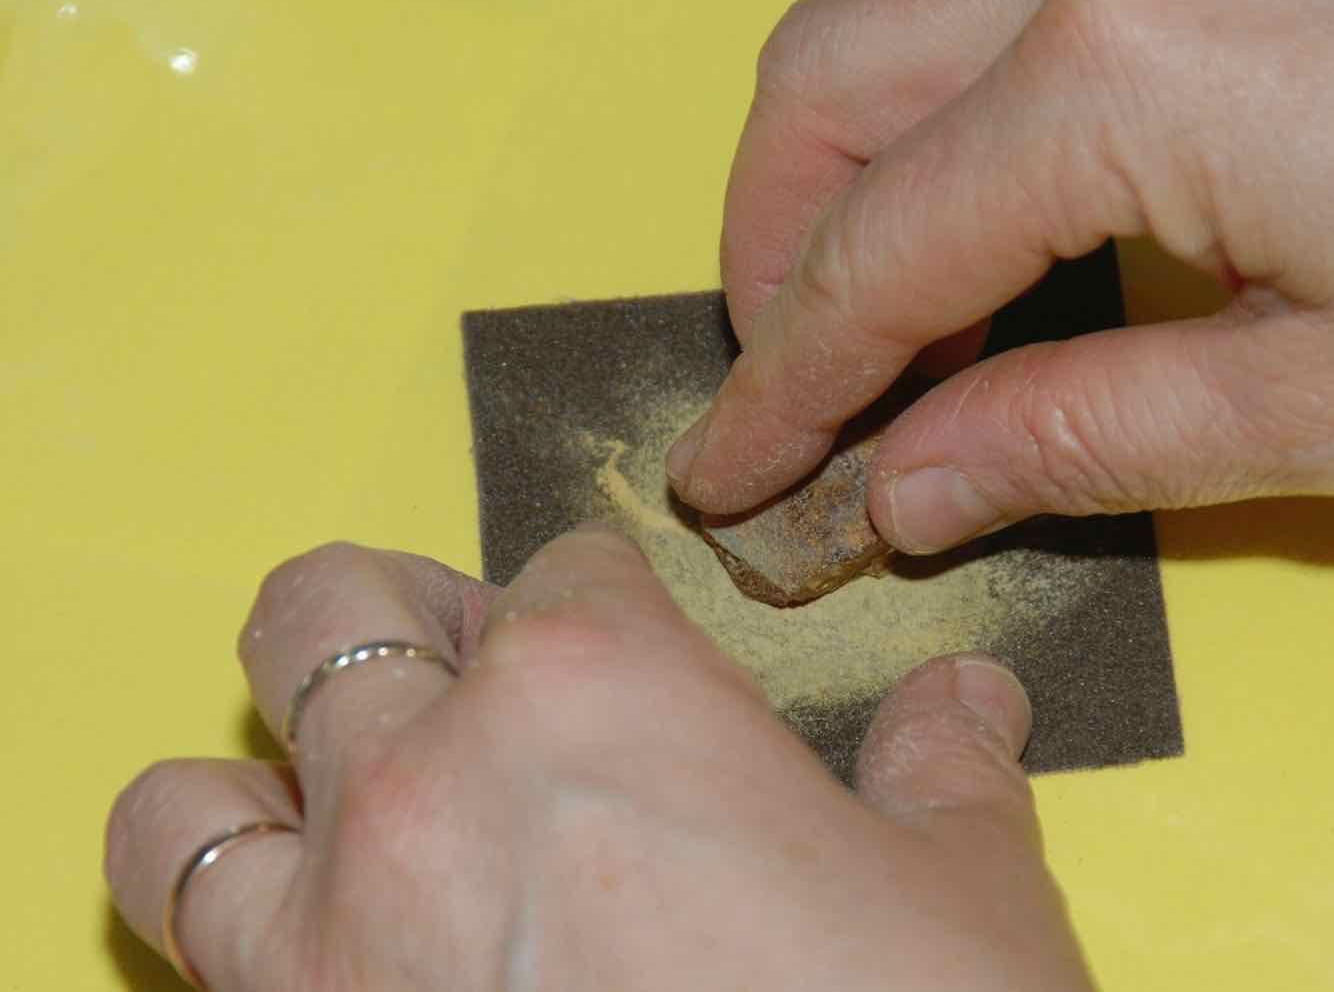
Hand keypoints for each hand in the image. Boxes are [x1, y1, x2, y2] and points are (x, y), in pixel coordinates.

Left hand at [106, 527, 1091, 990]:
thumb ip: (947, 766)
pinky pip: (182, 942)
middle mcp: (435, 778)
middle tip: (478, 675)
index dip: (614, 607)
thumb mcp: (966, 896)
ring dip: (270, 784)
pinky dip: (245, 925)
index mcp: (602, 690)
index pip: (570, 571)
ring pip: (196, 796)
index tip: (640, 661)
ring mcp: (337, 929)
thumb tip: (967, 699)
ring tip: (357, 811)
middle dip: (407, 621)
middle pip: (339, 606)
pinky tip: (341, 946)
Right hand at [668, 0, 1333, 553]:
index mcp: (1123, 76)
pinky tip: (985, 227)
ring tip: (878, 325)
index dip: (778, 383)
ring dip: (833, 177)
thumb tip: (908, 487)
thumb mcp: (1329, 401)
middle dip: (765, 252)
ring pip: (875, 22)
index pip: (867, 258)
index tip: (728, 469)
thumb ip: (1079, 439)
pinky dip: (929, 123)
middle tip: (792, 390)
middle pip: (819, 91)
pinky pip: (973, 9)